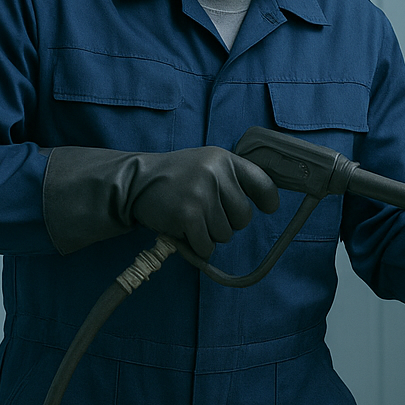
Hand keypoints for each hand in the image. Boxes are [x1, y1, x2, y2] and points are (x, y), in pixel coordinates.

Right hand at [43, 145, 281, 256]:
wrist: (134, 182)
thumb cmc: (176, 177)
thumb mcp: (206, 165)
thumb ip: (233, 178)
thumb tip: (270, 201)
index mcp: (224, 159)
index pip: (263, 183)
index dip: (268, 200)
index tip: (267, 208)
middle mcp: (216, 173)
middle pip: (244, 217)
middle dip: (227, 222)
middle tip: (204, 212)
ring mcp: (201, 194)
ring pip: (226, 234)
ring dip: (209, 234)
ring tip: (190, 217)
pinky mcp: (188, 215)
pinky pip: (207, 245)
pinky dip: (197, 246)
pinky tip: (183, 231)